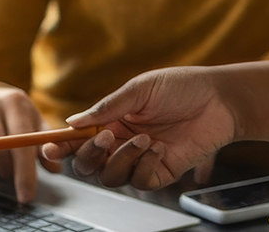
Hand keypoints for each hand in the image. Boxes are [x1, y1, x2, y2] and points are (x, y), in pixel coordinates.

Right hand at [41, 67, 238, 189]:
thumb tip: (72, 121)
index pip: (78, 139)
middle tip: (104, 139)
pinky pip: (139, 181)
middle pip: (88, 165)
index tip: (48, 147)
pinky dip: (144, 165)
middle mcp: (122, 143)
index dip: (60, 146)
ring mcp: (141, 159)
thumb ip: (107, 107)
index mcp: (112, 121)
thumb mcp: (141, 89)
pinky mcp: (161, 172)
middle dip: (88, 156)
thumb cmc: (183, 87)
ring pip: (110, 177)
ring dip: (122, 158)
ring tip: (145, 138)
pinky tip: (159, 148)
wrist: (220, 100)